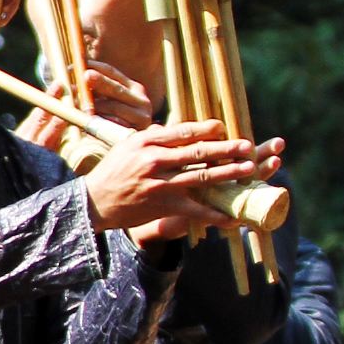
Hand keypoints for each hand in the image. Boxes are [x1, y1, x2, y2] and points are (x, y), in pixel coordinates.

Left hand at [76, 60, 160, 131]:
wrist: (131, 146)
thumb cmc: (112, 121)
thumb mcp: (104, 102)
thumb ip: (94, 89)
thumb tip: (72, 70)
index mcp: (133, 87)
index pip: (111, 72)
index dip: (94, 66)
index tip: (76, 65)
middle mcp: (141, 99)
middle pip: (116, 88)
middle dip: (99, 81)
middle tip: (85, 76)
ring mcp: (142, 116)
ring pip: (114, 107)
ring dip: (94, 105)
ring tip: (77, 102)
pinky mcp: (137, 131)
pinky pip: (115, 125)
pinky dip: (101, 121)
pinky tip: (88, 119)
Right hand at [82, 120, 281, 237]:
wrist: (95, 202)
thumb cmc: (113, 171)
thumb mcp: (128, 146)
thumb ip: (153, 136)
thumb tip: (178, 127)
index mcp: (147, 142)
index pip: (182, 132)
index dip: (206, 129)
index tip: (223, 128)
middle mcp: (154, 161)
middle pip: (197, 152)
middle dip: (225, 149)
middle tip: (247, 146)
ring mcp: (160, 184)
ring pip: (201, 177)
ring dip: (228, 173)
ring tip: (248, 169)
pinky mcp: (164, 205)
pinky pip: (195, 209)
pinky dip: (215, 214)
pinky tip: (233, 215)